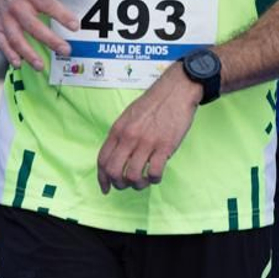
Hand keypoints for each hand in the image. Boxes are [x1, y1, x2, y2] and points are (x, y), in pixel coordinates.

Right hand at [0, 0, 99, 70]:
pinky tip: (19, 64)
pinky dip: (9, 54)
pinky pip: (1, 43)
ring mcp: (6, 19)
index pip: (48, 4)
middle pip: (32, 25)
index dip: (61, 15)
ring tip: (40, 66)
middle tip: (66, 50)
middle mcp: (17, 6)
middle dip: (49, 39)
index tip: (75, 26)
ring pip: (15, 38)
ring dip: (27, 53)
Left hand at [96, 65, 200, 193]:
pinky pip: (154, 173)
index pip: (102, 160)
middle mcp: (129, 137)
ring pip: (133, 176)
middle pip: (114, 171)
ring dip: (138, 184)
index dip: (102, 178)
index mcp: (118, 129)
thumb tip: (116, 156)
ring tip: (144, 180)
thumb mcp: (129, 116)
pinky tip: (156, 175)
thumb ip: (121, 135)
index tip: (106, 187)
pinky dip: (154, 179)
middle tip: (127, 185)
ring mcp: (146, 142)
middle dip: (119, 184)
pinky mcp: (164, 146)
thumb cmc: (153, 103)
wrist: (175, 90)